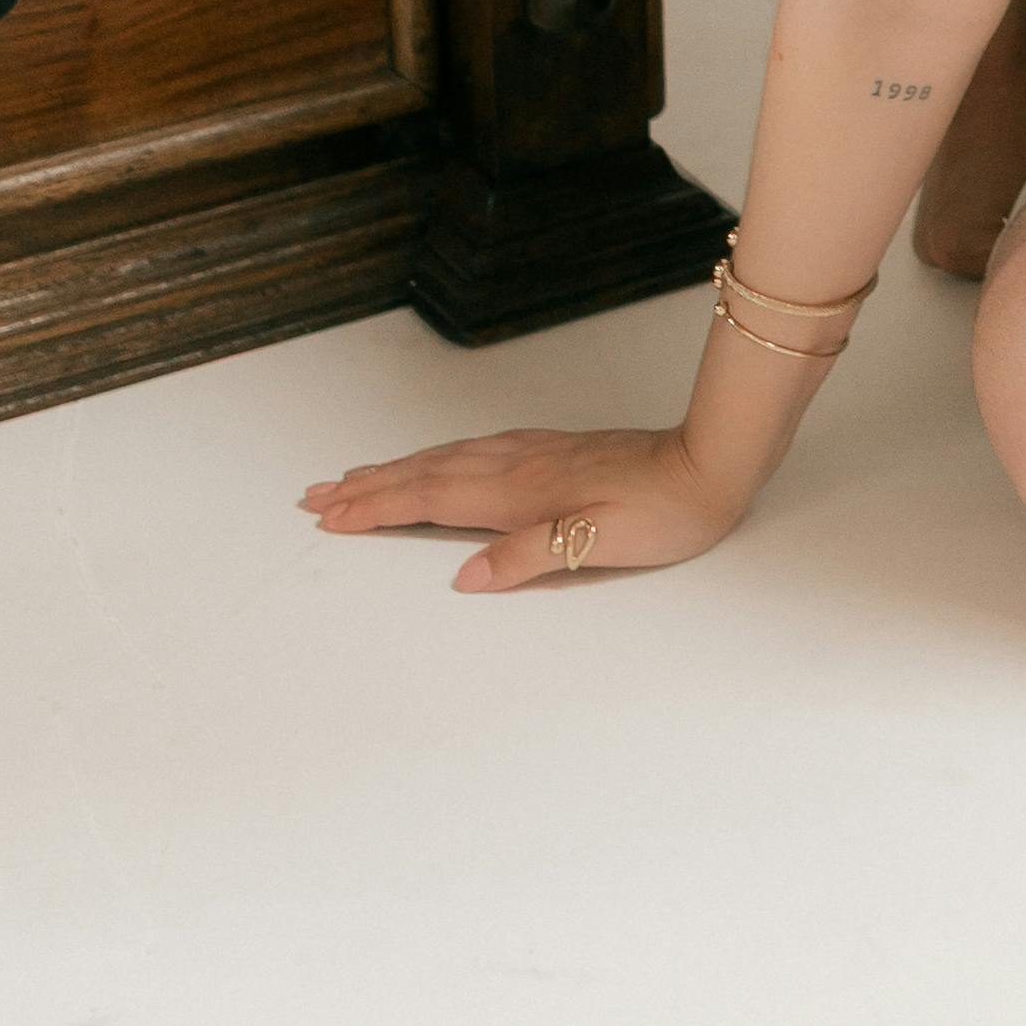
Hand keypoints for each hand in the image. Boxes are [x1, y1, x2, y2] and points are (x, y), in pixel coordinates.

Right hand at [300, 421, 751, 593]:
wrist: (709, 464)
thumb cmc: (662, 510)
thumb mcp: (595, 542)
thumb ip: (526, 556)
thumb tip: (464, 576)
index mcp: (518, 492)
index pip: (429, 499)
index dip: (376, 508)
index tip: (329, 515)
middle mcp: (516, 466)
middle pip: (425, 474)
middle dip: (368, 486)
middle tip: (316, 494)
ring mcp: (532, 454)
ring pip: (446, 459)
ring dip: (396, 468)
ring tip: (357, 476)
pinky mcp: (552, 450)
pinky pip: (474, 451)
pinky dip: (439, 457)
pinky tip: (438, 460)